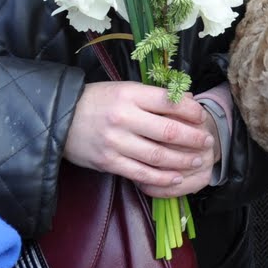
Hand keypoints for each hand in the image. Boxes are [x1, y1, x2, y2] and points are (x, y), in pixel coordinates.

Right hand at [63, 81, 216, 197]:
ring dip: (182, 160)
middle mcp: (124, 118)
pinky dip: (161, 177)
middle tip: (207, 142)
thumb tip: (189, 97)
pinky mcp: (108, 162)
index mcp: (129, 94)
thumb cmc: (97, 101)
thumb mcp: (123, 89)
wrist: (60, 118)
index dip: (191, 111)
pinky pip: (141, 173)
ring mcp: (116, 142)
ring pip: (158, 155)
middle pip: (168, 131)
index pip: (169, 102)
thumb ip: (154, 96)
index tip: (202, 117)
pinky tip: (176, 177)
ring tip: (197, 160)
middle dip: (193, 138)